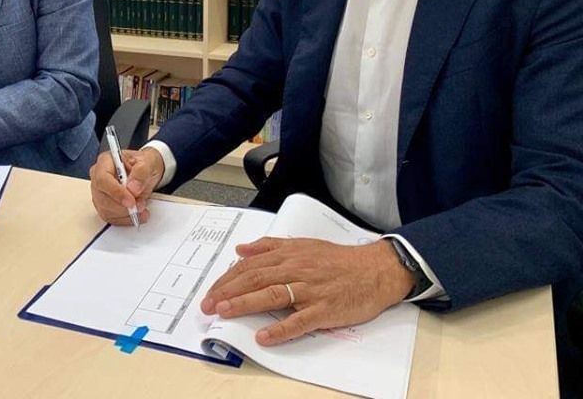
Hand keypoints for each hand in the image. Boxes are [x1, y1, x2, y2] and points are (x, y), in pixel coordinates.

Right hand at [89, 146, 163, 224]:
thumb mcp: (148, 162)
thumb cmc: (145, 164)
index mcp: (106, 161)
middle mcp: (99, 176)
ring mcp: (100, 192)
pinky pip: (111, 217)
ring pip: (105, 210)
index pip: (103, 179)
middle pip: (102, 197)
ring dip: (125, 214)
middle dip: (122, 206)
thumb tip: (133, 188)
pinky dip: (125, 219)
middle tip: (139, 206)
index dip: (116, 192)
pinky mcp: (105, 205)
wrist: (148, 172)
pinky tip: (137, 215)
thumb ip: (141, 173)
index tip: (131, 201)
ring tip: (141, 208)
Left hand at [200, 237, 412, 344]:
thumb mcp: (303, 245)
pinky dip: (281, 329)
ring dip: (245, 304)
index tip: (211, 291)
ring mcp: (310, 290)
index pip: (250, 266)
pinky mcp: (324, 309)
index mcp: (289, 254)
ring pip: (272, 295)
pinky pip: (300, 320)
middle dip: (228, 291)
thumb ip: (270, 246)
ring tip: (224, 312)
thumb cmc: (338, 260)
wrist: (374, 270)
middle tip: (208, 305)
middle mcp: (296, 269)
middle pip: (255, 279)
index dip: (228, 278)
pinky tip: (264, 336)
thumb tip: (241, 249)